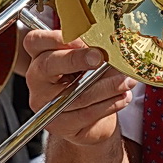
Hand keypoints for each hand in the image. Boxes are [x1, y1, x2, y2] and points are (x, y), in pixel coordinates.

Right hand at [22, 30, 133, 147]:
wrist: (88, 116)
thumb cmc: (86, 79)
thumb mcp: (88, 59)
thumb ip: (94, 50)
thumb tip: (112, 46)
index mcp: (39, 55)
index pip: (35, 41)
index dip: (56, 38)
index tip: (83, 39)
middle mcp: (37, 78)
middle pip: (49, 65)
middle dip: (77, 59)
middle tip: (101, 57)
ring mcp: (45, 103)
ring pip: (76, 93)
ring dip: (107, 86)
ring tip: (127, 80)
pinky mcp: (59, 125)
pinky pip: (86, 114)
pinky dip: (109, 104)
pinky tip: (123, 97)